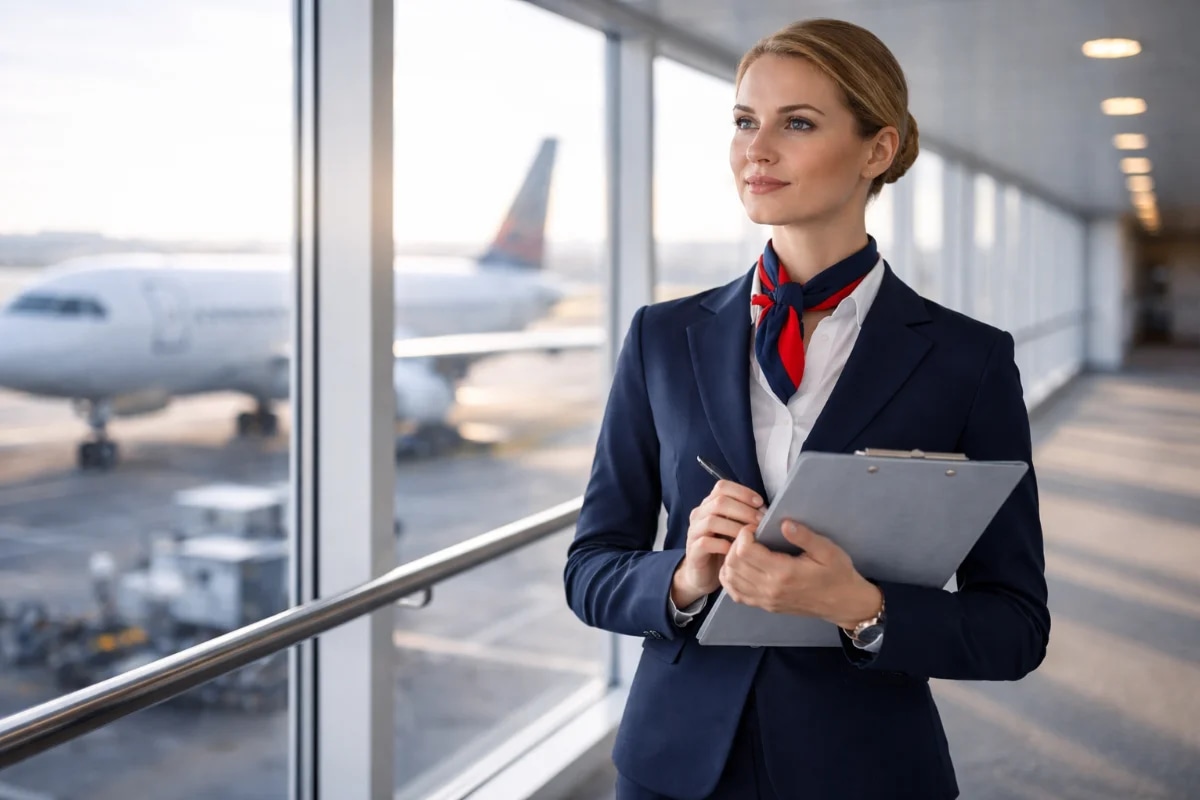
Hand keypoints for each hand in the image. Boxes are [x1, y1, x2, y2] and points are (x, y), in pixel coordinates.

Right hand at [672, 480, 764, 606]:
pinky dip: (722, 544)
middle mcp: (699, 515)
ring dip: (735, 527)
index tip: (760, 503)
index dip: (742, 492)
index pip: (722, 487)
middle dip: (744, 510)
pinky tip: (735, 550)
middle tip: (761, 522)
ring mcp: (694, 532)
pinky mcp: (692, 550)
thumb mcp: (735, 528)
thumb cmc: (724, 549)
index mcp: (710, 505)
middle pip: (719, 502)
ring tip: (751, 536)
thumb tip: (767, 511)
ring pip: (712, 521)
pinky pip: (705, 543)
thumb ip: (745, 516)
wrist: (704, 574)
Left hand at [719, 520, 882, 628]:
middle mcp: (770, 589)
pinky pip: (735, 594)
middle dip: (735, 543)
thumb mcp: (828, 550)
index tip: (756, 526)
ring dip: (730, 560)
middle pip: (733, 564)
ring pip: (730, 579)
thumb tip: (783, 523)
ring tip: (744, 548)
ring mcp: (765, 600)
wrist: (844, 603)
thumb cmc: (837, 574)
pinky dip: (731, 578)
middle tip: (749, 534)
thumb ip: (804, 536)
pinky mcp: (764, 606)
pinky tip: (740, 566)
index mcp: (784, 573)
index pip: (745, 551)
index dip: (745, 533)